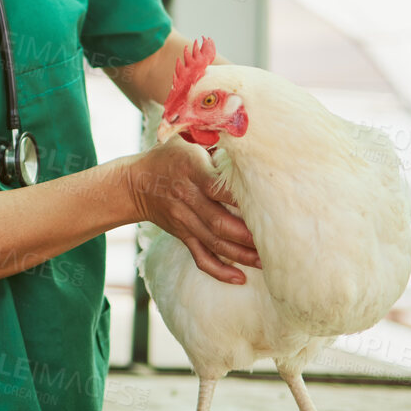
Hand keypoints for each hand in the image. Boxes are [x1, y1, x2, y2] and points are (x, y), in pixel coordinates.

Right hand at [126, 138, 259, 284]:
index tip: (267, 205)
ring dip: (242, 255)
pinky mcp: (182, 235)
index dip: (242, 199)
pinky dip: (219, 270)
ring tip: (267, 261)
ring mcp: (183, 220)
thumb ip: (214, 136)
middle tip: (276, 240)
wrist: (135, 183)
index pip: (219, 187)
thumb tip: (248, 131)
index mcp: (191, 169)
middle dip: (249, 235)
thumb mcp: (186, 137)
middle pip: (219, 222)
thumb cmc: (170, 155)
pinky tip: (239, 278)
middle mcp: (186, 197)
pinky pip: (200, 257)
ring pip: (214, 242)